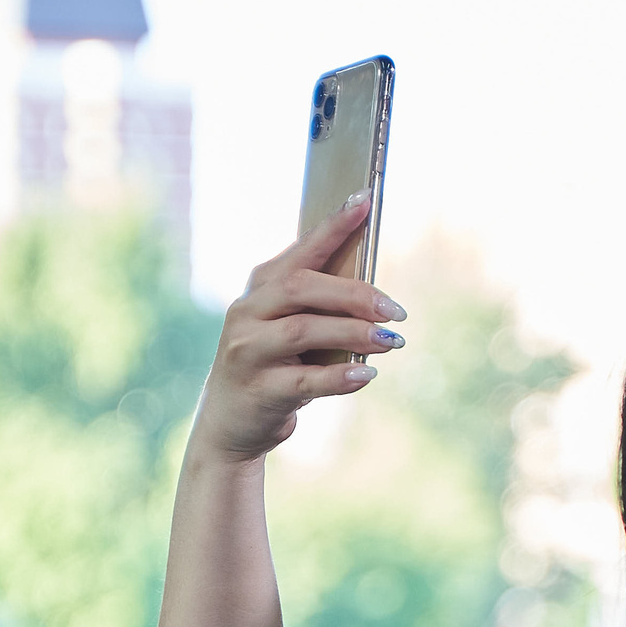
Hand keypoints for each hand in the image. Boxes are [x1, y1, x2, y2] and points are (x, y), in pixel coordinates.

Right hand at [189, 192, 406, 464]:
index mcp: (260, 288)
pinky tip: (368, 375)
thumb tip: (375, 294)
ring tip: (391, 341)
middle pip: (302, 288)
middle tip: (396, 310)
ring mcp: (247, 351)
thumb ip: (319, 307)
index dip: (333, 226)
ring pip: (304, 330)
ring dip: (354, 333)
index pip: (302, 251)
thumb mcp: (290, 329)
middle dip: (355, 294)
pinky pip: (304, 380)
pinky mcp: (258, 390)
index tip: (364, 201)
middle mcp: (247, 313)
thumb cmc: (274, 368)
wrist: (229, 425)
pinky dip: (339, 378)